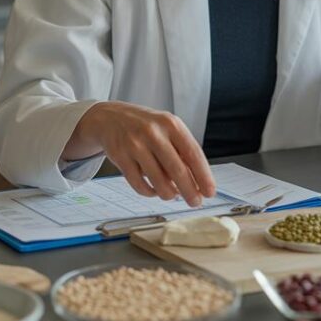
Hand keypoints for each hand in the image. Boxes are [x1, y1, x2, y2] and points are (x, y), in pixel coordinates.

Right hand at [69, 101, 216, 206]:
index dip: (203, 176)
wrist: (110, 117)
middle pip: (177, 170)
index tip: (210, 191)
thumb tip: (198, 182)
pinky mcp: (120, 157)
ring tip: (172, 195)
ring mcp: (135, 145)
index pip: (193, 154)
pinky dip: (150, 193)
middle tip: (195, 202)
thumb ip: (182, 150)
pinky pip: (139, 185)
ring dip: (169, 194)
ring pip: (158, 181)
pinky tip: (154, 191)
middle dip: (189, 191)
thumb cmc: (146, 126)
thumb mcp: (167, 128)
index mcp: (171, 124)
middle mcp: (153, 133)